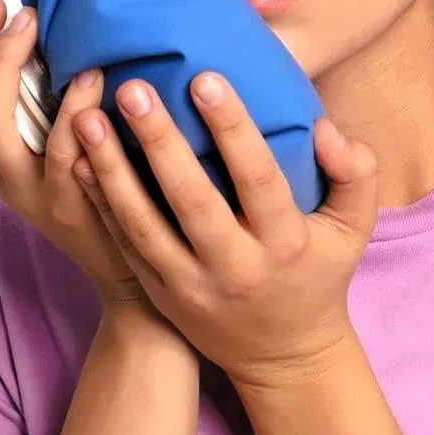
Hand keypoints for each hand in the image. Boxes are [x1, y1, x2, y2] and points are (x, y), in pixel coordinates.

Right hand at [0, 0, 152, 311]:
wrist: (133, 269)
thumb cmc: (96, 183)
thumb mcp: (57, 135)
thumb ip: (35, 81)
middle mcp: (7, 173)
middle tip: (12, 7)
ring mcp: (39, 191)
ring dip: (11, 72)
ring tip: (42, 27)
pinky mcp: (80, 204)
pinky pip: (67, 156)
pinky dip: (76, 110)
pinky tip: (98, 77)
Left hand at [70, 72, 378, 388]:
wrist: (284, 355)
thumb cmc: (319, 273)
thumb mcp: (354, 228)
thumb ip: (355, 173)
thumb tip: (324, 128)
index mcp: (284, 242)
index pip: (257, 178)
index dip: (232, 129)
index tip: (205, 79)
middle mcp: (233, 265)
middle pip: (190, 199)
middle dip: (158, 141)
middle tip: (131, 89)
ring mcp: (189, 284)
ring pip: (142, 224)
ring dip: (111, 170)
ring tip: (86, 118)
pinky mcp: (160, 292)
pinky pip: (124, 244)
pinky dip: (100, 203)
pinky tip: (78, 161)